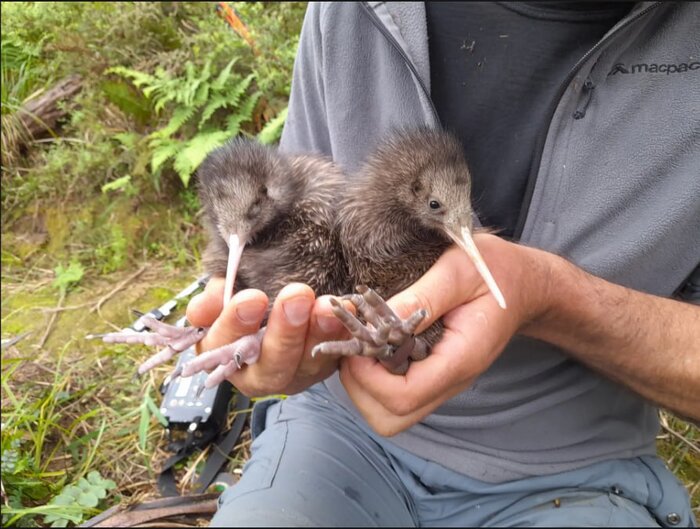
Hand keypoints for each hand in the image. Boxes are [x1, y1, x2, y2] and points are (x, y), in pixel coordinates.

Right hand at [186, 279, 347, 395]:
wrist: (276, 306)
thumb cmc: (243, 302)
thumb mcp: (222, 296)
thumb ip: (212, 299)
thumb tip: (212, 298)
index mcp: (223, 354)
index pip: (223, 344)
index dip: (237, 323)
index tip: (253, 298)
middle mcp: (258, 374)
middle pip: (272, 363)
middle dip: (285, 330)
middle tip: (297, 296)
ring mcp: (294, 375)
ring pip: (308, 363)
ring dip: (320, 332)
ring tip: (327, 305)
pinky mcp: (322, 367)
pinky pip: (336, 355)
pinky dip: (343, 332)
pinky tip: (348, 310)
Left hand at [339, 234, 553, 435]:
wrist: (525, 286)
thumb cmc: (496, 272)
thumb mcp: (459, 271)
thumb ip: (423, 297)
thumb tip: (380, 322)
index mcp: (460, 359)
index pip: (405, 396)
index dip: (369, 377)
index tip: (356, 344)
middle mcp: (450, 380)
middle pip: (392, 418)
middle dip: (360, 389)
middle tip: (353, 350)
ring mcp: (442, 381)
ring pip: (392, 414)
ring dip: (365, 387)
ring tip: (360, 347)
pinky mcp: (434, 375)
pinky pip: (398, 396)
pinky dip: (375, 380)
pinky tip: (373, 347)